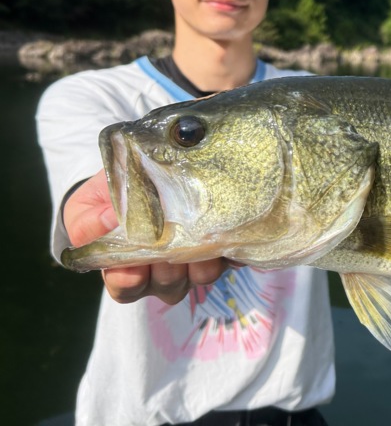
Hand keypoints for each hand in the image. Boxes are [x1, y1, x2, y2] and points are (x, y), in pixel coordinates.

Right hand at [63, 169, 228, 304]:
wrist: (150, 172)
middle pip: (168, 286)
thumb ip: (88, 219)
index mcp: (128, 268)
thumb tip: (109, 222)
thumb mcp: (92, 202)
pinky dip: (228, 250)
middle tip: (167, 245)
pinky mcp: (222, 247)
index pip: (127, 289)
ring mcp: (195, 260)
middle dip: (167, 269)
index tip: (131, 265)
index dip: (129, 281)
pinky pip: (230, 258)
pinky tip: (224, 236)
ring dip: (200, 261)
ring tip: (199, 239)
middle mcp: (164, 270)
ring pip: (201, 276)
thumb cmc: (116, 193)